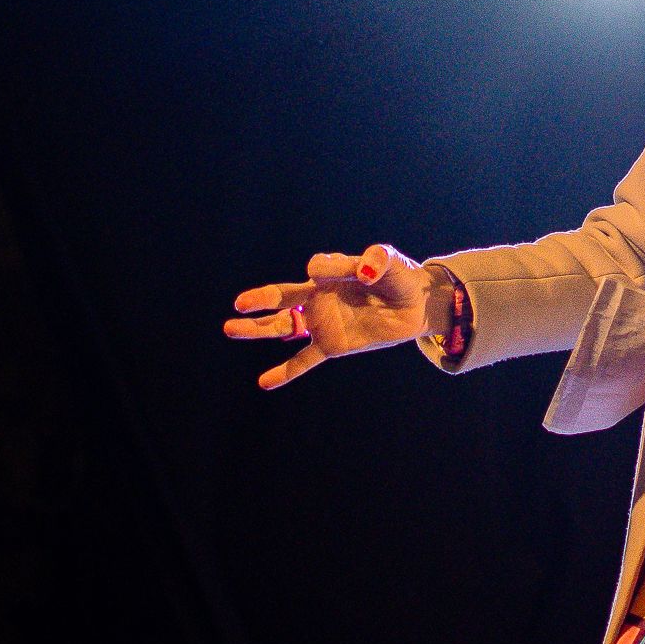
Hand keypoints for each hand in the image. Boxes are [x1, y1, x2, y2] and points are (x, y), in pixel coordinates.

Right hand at [225, 245, 450, 390]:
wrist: (414, 305)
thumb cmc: (398, 278)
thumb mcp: (390, 263)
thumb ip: (376, 260)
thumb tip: (363, 271)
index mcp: (331, 272)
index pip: (319, 268)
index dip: (331, 268)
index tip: (361, 270)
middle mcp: (319, 296)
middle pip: (283, 297)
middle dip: (261, 299)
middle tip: (239, 304)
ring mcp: (323, 322)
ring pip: (284, 327)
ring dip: (258, 329)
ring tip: (230, 329)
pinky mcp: (332, 345)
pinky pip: (304, 360)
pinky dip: (285, 372)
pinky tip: (264, 382)